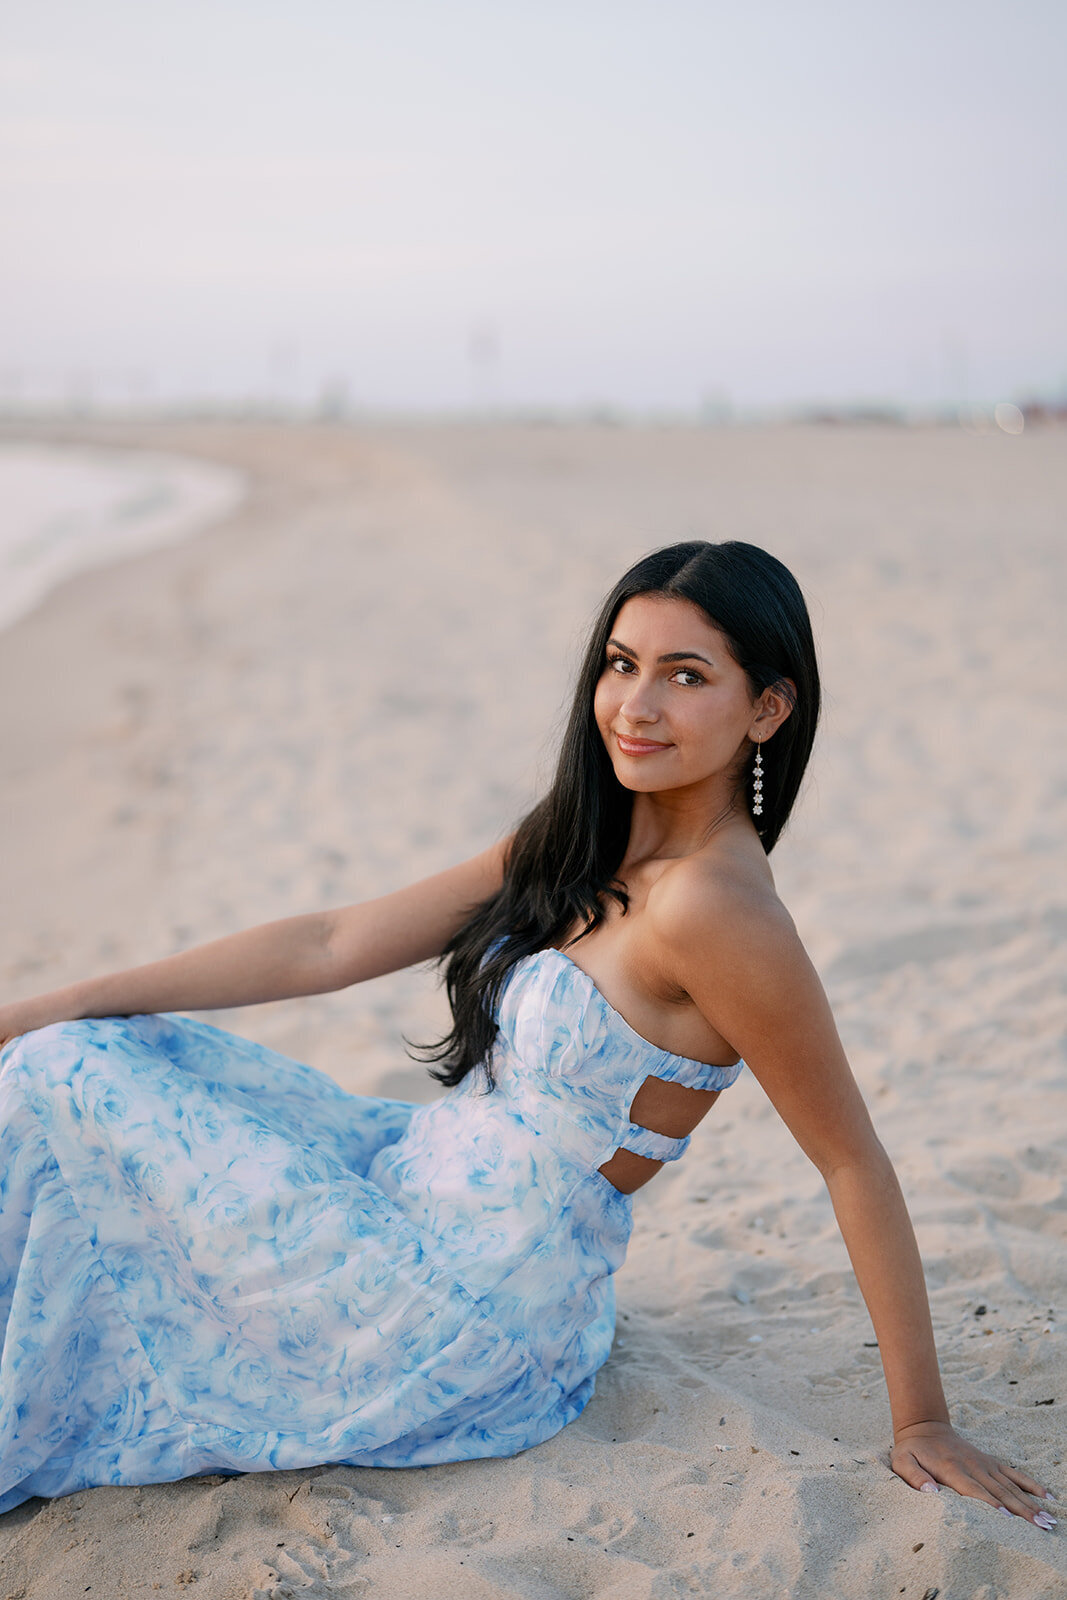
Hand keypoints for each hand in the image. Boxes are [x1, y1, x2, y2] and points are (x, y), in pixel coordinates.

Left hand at [891, 1420, 1055, 1528]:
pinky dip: (1030, 1484)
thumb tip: (932, 1493)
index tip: (1009, 1519)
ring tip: (1048, 1519)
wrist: (924, 1426)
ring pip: (1010, 1485)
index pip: (974, 1490)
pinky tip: (1046, 1495)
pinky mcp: (990, 1461)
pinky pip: (1013, 1473)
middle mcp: (972, 1466)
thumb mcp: (902, 1461)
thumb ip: (915, 1477)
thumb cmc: (912, 1450)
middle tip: (1041, 1526)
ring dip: (1030, 1503)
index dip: (991, 1504)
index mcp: (951, 1469)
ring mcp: (984, 1463)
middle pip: (999, 1491)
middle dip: (1021, 1510)